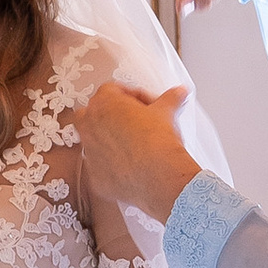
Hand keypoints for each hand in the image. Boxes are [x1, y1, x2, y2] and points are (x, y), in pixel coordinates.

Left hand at [73, 79, 203, 222]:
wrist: (158, 176)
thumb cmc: (158, 141)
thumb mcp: (166, 112)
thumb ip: (170, 99)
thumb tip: (179, 93)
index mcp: (104, 103)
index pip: (112, 90)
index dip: (133, 96)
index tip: (147, 105)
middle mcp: (89, 126)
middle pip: (93, 114)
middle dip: (111, 116)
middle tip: (133, 122)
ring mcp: (88, 152)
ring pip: (93, 142)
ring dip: (109, 141)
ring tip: (133, 146)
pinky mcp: (94, 176)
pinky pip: (99, 168)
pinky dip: (111, 167)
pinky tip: (131, 168)